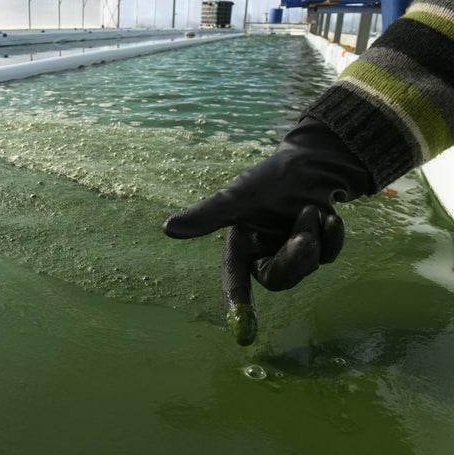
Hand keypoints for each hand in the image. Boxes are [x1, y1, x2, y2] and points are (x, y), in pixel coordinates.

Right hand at [162, 117, 372, 344]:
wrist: (312, 163)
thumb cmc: (270, 178)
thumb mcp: (239, 196)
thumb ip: (207, 215)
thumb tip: (167, 228)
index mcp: (241, 246)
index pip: (236, 282)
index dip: (238, 308)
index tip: (244, 338)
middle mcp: (264, 254)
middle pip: (280, 280)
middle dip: (296, 257)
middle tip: (305, 231)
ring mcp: (292, 254)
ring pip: (307, 267)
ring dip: (313, 236)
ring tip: (310, 209)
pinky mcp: (319, 249)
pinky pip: (330, 256)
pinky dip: (333, 235)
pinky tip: (329, 216)